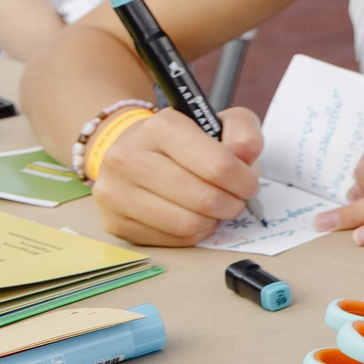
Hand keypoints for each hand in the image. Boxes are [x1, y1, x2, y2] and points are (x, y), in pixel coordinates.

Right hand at [93, 105, 264, 245]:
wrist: (132, 152)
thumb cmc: (181, 141)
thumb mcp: (217, 123)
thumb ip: (243, 133)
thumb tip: (245, 156)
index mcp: (160, 127)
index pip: (218, 165)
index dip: (244, 181)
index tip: (248, 184)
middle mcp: (128, 157)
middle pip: (204, 198)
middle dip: (231, 204)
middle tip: (234, 200)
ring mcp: (116, 191)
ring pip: (188, 223)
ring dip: (213, 221)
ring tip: (214, 209)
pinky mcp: (114, 220)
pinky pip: (171, 240)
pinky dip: (192, 233)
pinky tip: (193, 217)